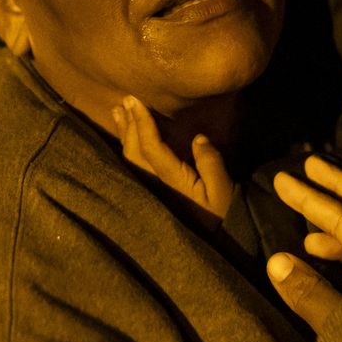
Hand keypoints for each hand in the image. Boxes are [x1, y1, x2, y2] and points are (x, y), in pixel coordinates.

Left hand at [111, 96, 233, 230]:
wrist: (215, 240)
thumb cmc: (221, 213)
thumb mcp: (223, 190)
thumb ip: (212, 164)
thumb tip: (199, 138)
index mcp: (172, 180)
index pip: (150, 147)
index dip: (141, 122)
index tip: (134, 100)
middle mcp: (155, 184)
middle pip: (133, 151)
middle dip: (128, 124)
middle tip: (124, 100)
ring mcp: (150, 189)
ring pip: (129, 159)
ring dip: (124, 134)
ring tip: (118, 113)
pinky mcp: (151, 192)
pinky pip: (133, 166)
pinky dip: (127, 147)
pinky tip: (126, 137)